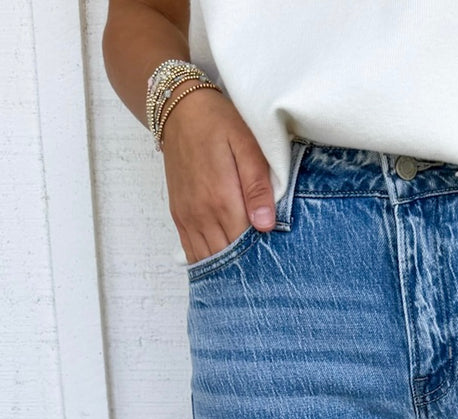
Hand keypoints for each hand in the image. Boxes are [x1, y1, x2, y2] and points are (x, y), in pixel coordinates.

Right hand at [160, 88, 276, 263]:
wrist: (179, 110)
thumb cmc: (218, 124)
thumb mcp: (246, 146)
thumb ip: (257, 186)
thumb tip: (265, 226)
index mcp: (222, 199)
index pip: (246, 245)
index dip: (263, 255)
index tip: (278, 258)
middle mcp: (202, 214)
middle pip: (228, 257)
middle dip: (247, 265)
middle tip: (268, 268)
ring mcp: (188, 217)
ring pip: (209, 259)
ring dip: (227, 267)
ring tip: (248, 270)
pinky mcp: (179, 216)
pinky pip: (192, 251)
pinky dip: (208, 262)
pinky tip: (223, 266)